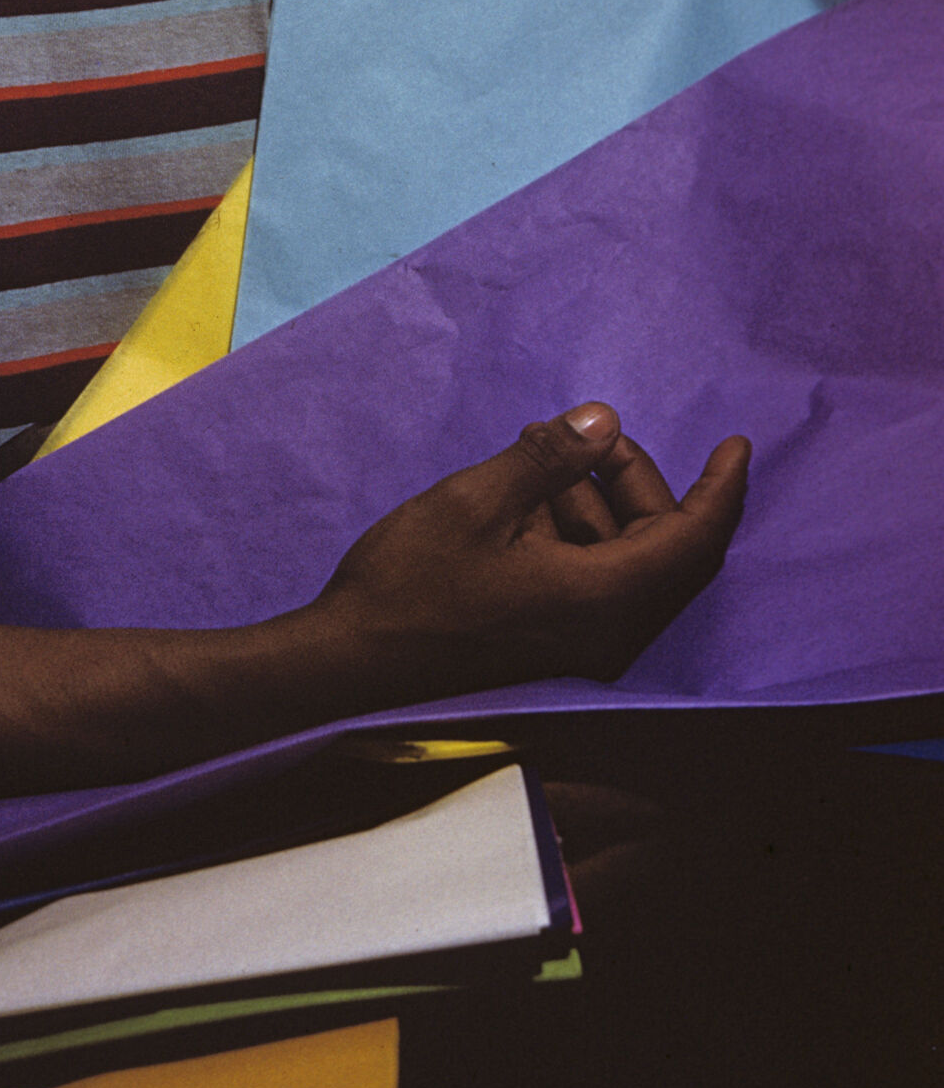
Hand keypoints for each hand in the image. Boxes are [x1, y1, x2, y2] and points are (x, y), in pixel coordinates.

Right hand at [311, 402, 749, 702]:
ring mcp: (581, 649)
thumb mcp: (478, 502)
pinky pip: (592, 583)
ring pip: (622, 563)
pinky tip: (524, 497)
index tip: (737, 442)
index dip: (723, 485)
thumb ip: (549, 460)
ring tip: (538, 450)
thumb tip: (604, 420)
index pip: (696, 538)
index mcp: (605, 600)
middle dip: (635, 480)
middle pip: (660, 546)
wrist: (351, 667)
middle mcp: (609, 634)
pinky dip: (573, 534)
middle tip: (588, 433)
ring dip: (595, 502)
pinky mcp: (551, 649)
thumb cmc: (410, 585)